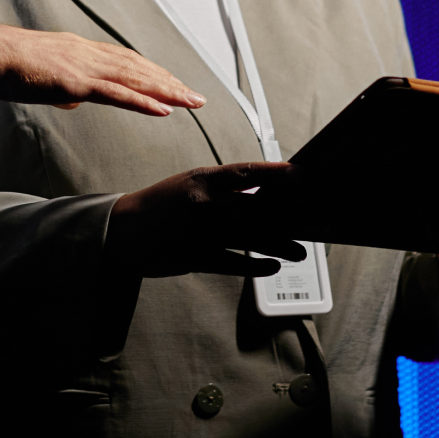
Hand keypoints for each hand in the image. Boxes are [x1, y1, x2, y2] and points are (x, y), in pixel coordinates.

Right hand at [0, 24, 204, 116]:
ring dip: (167, 91)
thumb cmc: (7, 66)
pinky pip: (117, 93)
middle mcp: (88, 53)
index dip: (151, 73)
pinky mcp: (77, 81)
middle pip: (138, 67)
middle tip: (196, 96)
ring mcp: (84, 65)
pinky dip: (143, 101)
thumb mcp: (41, 76)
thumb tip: (75, 99)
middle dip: (169, 82)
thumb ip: (63, 86)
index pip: (125, 61)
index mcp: (80, 50)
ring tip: (191, 102)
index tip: (172, 84)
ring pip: (135, 78)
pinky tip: (164, 110)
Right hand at [105, 162, 305, 277]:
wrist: (122, 230)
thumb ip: (223, 189)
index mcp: (202, 179)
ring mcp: (198, 231)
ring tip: (301, 252)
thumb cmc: (163, 205)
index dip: (275, 173)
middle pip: (255, 209)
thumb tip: (264, 194)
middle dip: (289, 218)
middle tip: (315, 225)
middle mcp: (203, 202)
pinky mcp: (194, 256)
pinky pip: (233, 261)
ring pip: (250, 238)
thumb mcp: (190, 185)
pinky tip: (272, 265)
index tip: (302, 176)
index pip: (245, 172)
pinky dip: (256, 264)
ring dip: (280, 245)